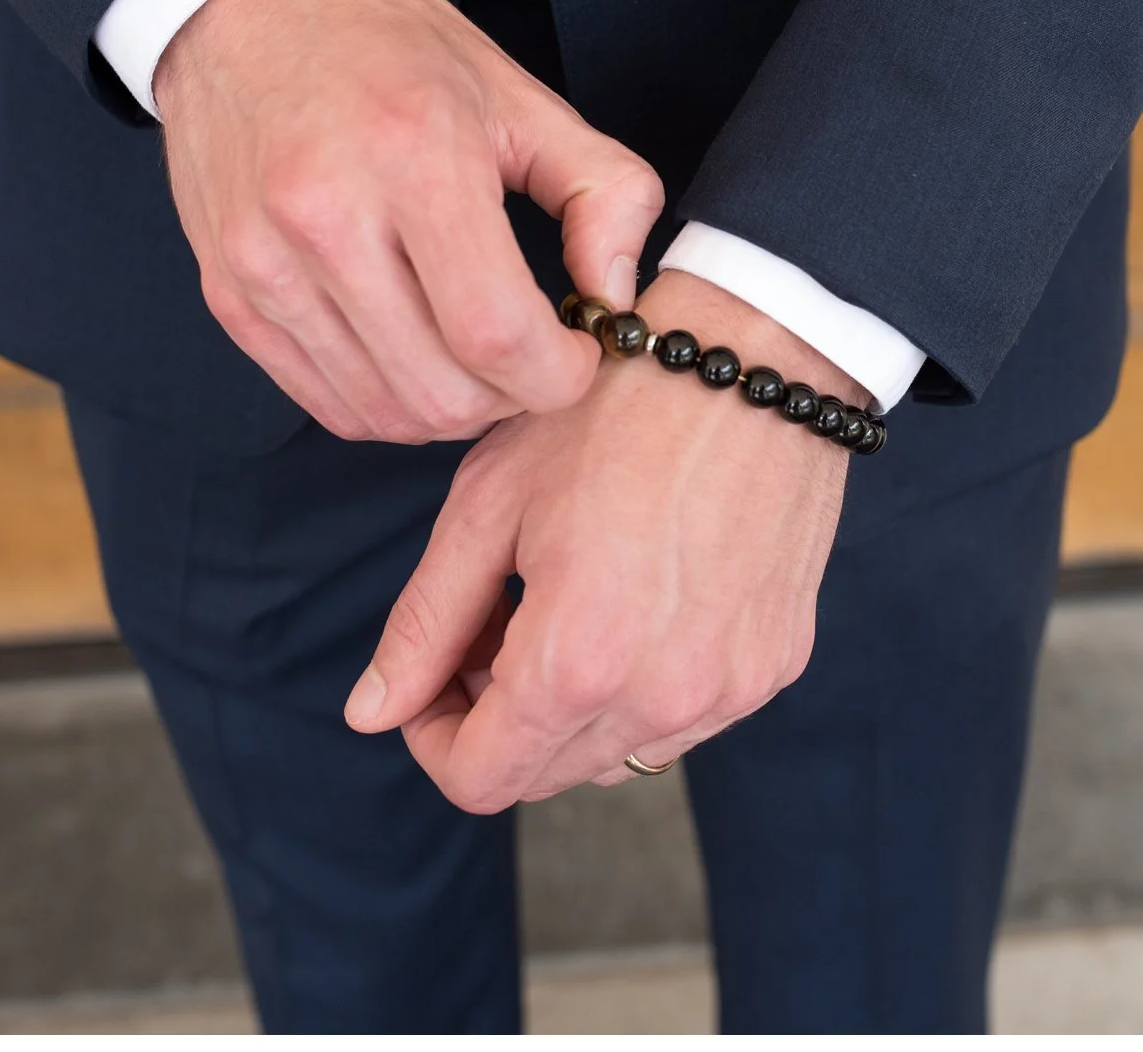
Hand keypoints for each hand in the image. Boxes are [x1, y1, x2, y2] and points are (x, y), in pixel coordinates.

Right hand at [153, 0, 663, 442]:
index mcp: (414, 158)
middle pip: (443, 393)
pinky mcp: (230, 296)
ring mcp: (266, 265)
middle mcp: (326, 218)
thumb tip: (617, 296)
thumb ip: (603, 193)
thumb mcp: (519, 96)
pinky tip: (414, 353)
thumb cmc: (384, 46)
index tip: (577, 352)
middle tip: (530, 354)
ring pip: (386, 414)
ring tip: (472, 353)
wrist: (240, 6)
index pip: (496, 333)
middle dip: (512, 396)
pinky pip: (328, 404)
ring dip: (451, 407)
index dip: (557, 373)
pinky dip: (388, 403)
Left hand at [342, 269, 867, 809]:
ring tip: (563, 607)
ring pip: (614, 756)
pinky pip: (683, 719)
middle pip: (544, 777)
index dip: (432, 738)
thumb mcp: (491, 503)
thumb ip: (426, 622)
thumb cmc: (616, 411)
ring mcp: (728, 690)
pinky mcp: (772, 668)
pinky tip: (636, 599)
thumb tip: (370, 713)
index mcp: (578, 662)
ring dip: (569, 711)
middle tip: (492, 621)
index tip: (432, 676)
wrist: (754, 362)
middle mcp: (662, 699)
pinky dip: (641, 686)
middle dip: (495, 719)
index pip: (479, 781)